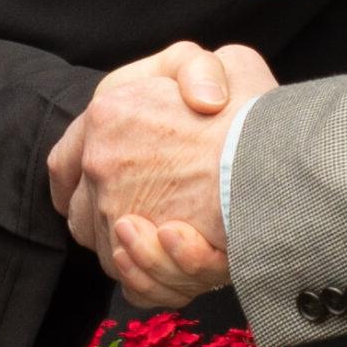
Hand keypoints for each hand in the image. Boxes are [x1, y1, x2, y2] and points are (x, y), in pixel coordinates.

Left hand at [52, 44, 277, 305]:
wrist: (281, 165)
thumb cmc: (257, 114)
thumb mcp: (230, 62)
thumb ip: (198, 71)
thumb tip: (199, 100)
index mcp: (107, 112)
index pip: (65, 159)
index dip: (78, 177)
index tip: (91, 191)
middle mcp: (100, 163)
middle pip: (84, 213)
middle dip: (112, 221)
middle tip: (155, 219)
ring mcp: (117, 211)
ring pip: (113, 253)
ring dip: (143, 254)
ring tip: (182, 237)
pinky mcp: (144, 257)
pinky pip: (135, 284)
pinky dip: (156, 280)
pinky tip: (183, 257)